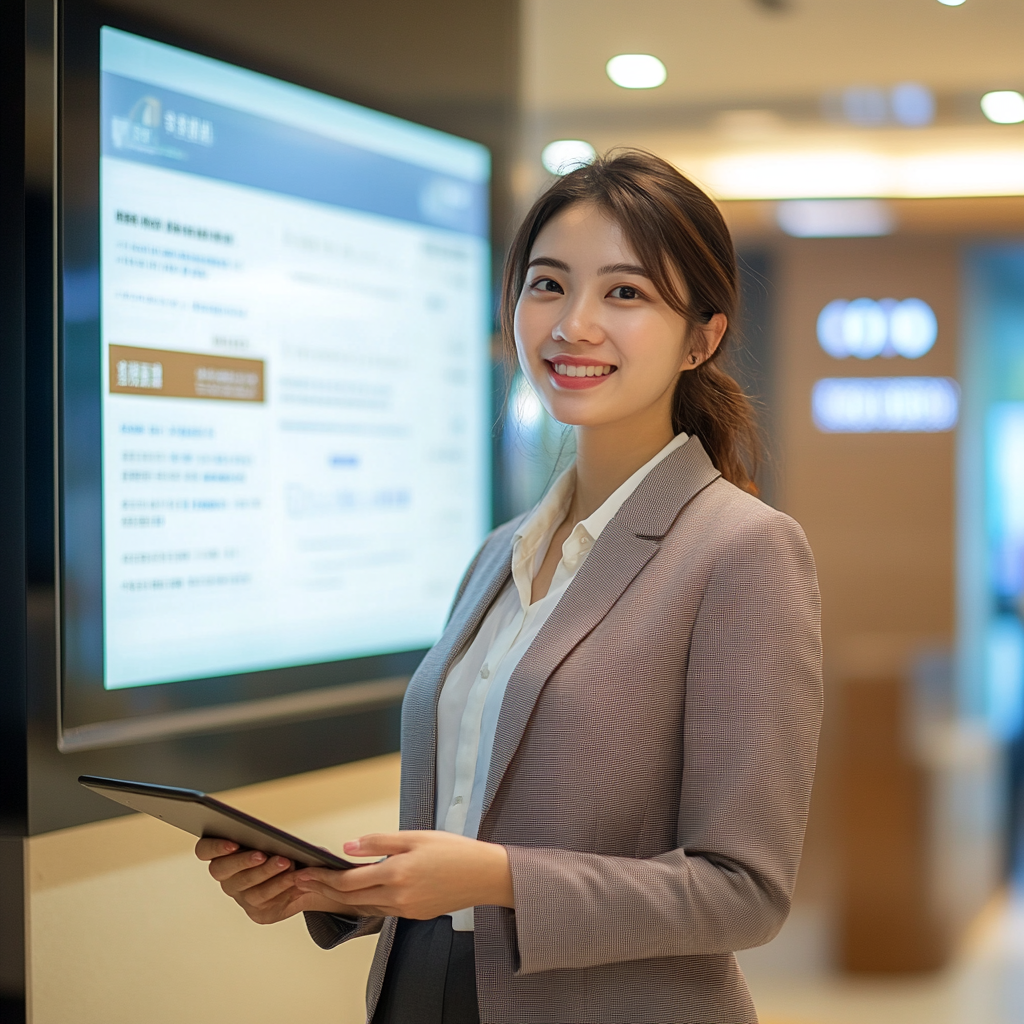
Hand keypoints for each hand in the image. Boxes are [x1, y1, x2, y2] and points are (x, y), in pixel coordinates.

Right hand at [194, 838, 367, 922]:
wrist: (306, 877)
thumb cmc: (285, 848)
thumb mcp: (276, 837)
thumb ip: (266, 834)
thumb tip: (270, 836)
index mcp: (222, 854)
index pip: (204, 850)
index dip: (215, 847)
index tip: (233, 843)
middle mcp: (227, 877)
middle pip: (221, 871)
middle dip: (242, 862)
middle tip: (261, 854)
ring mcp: (241, 896)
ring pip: (247, 887)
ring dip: (266, 873)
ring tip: (285, 862)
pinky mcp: (258, 911)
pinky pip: (265, 901)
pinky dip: (280, 887)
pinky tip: (293, 877)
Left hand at [293, 831, 513, 919]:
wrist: (484, 875)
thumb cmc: (454, 851)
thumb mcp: (415, 837)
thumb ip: (379, 842)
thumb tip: (348, 848)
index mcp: (396, 873)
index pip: (349, 880)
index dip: (323, 878)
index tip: (305, 874)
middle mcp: (397, 896)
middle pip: (351, 897)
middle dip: (324, 890)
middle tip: (301, 883)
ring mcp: (405, 909)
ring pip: (364, 905)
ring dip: (341, 898)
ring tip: (322, 889)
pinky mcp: (414, 914)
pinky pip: (381, 909)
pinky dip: (364, 901)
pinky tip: (356, 894)